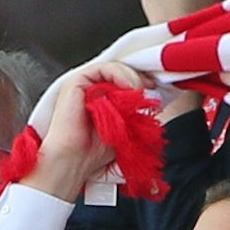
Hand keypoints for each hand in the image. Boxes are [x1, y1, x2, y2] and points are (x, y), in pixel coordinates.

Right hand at [26, 62, 152, 202]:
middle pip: (121, 72)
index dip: (141, 83)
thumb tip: (153, 98)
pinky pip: (103, 68)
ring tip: (139, 94)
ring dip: (132, 78)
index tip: (155, 91)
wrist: (74, 161)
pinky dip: (120, 75)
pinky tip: (129, 88)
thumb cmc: (94, 152)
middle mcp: (93, 90)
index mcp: (103, 100)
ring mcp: (84, 85)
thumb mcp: (125, 130)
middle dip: (139, 79)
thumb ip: (136, 112)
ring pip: (114, 68)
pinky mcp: (76, 82)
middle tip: (150, 92)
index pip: (125, 82)